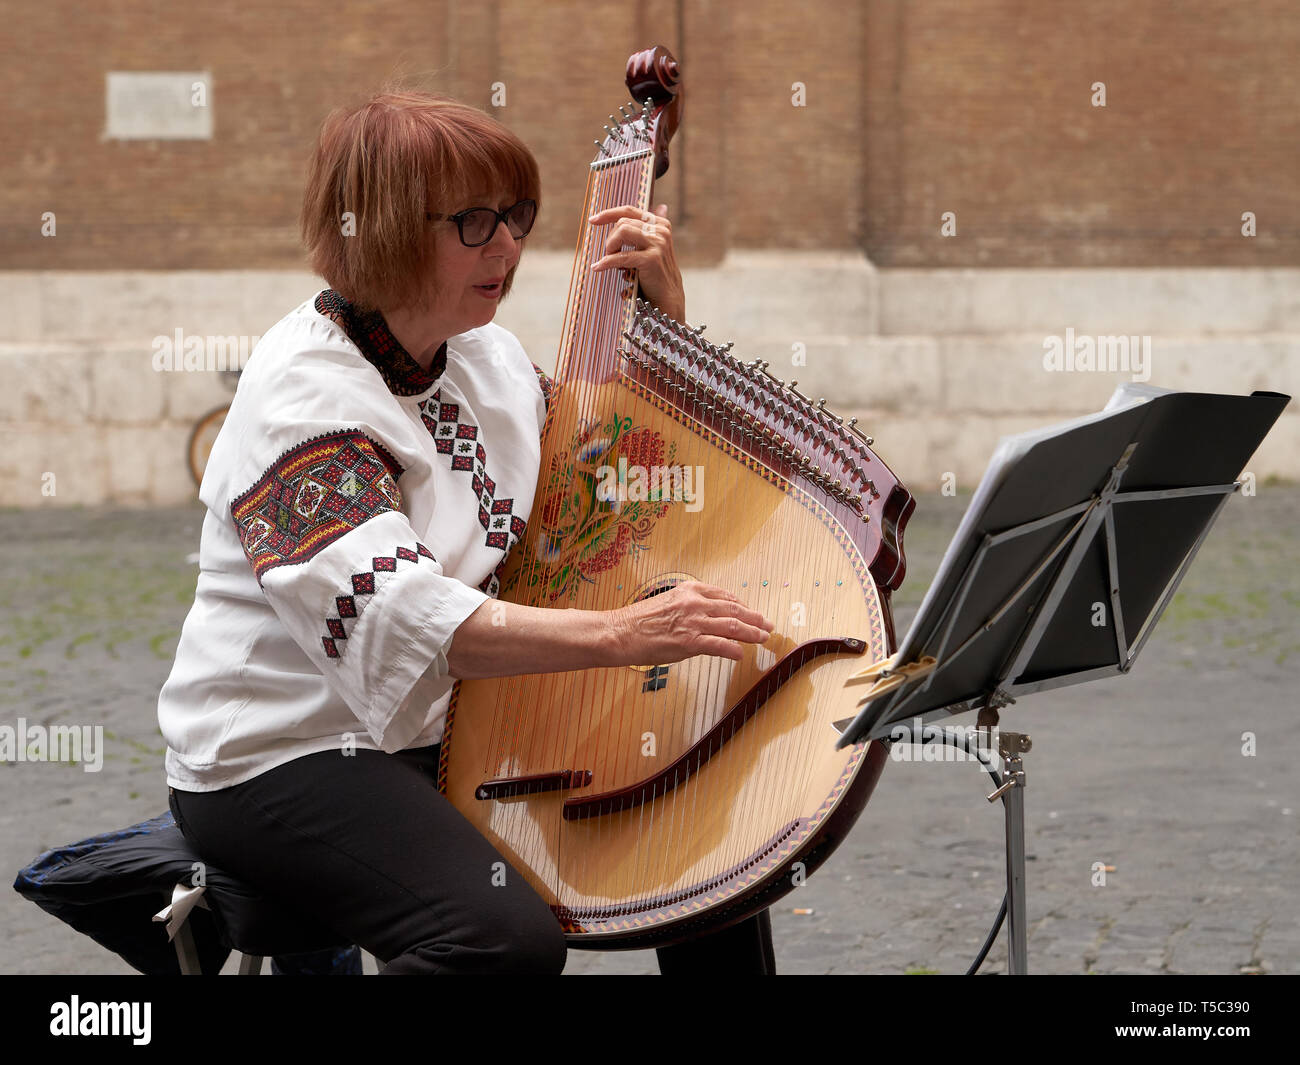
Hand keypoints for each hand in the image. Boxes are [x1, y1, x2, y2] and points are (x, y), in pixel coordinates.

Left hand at [588, 202, 685, 322]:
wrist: (668, 299)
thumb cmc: (654, 275)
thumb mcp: (649, 249)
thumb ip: (643, 231)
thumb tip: (647, 210)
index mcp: (660, 224)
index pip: (629, 210)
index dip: (608, 214)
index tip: (593, 220)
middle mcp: (661, 230)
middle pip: (622, 223)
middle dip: (610, 239)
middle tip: (608, 255)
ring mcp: (658, 243)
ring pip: (622, 231)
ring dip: (610, 247)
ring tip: (608, 261)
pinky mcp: (651, 259)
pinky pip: (621, 256)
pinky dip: (607, 262)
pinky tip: (598, 267)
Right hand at [607, 581, 772, 665]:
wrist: (620, 632)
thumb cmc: (638, 621)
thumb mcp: (668, 602)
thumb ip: (689, 607)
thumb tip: (706, 617)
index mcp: (689, 590)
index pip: (725, 596)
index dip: (743, 605)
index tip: (752, 612)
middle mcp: (694, 603)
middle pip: (734, 609)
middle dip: (755, 618)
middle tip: (768, 625)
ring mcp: (693, 622)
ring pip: (732, 626)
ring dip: (752, 632)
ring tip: (763, 638)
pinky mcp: (689, 642)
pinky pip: (719, 646)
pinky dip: (734, 650)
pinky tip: (741, 654)